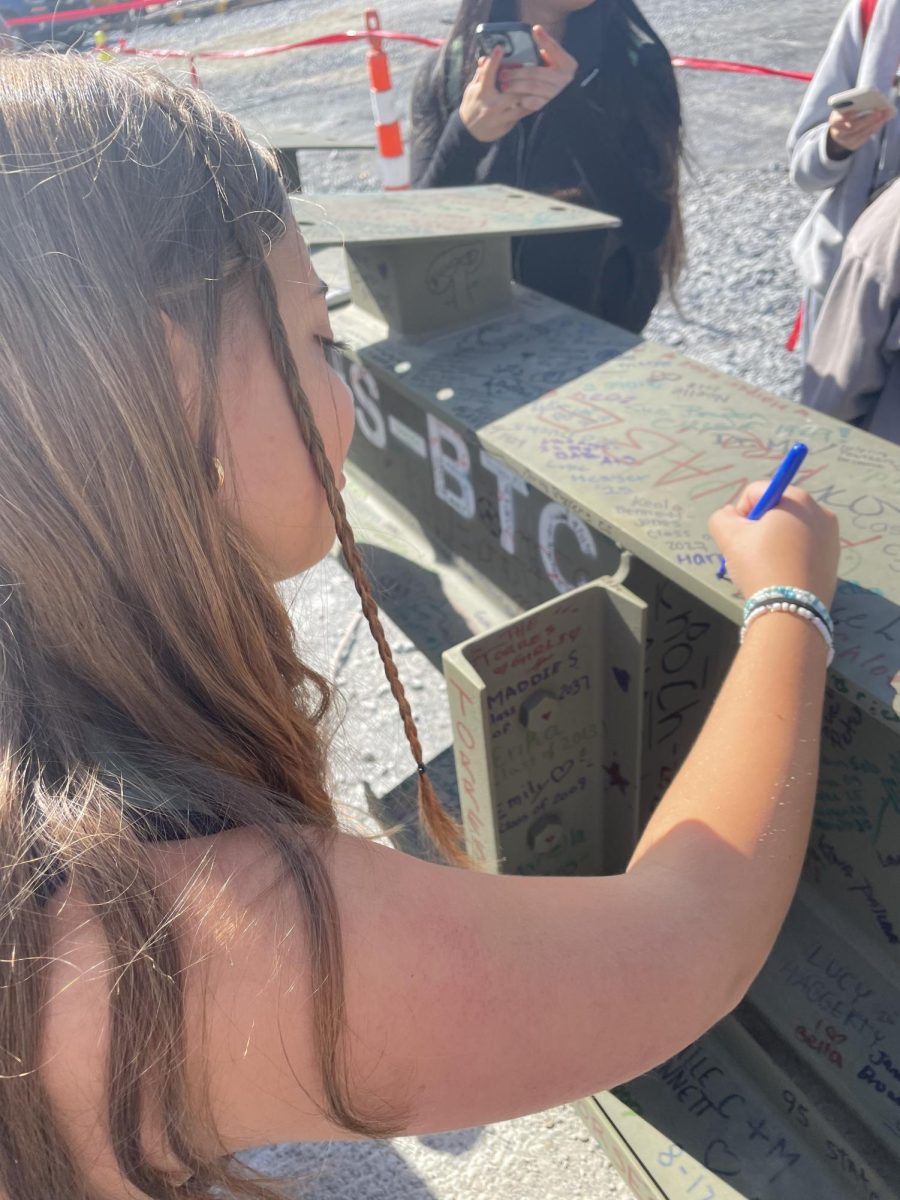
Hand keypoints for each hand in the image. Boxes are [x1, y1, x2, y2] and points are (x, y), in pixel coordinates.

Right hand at [459, 26, 576, 143]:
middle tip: (533, 69)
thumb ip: (481, 75)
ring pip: (520, 104)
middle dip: (521, 80)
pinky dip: (529, 106)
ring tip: (539, 85)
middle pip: (511, 89)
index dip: (493, 61)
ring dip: (530, 94)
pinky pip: (521, 115)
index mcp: (481, 93)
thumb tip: (485, 59)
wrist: (470, 133)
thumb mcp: (472, 89)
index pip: (487, 74)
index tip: (500, 48)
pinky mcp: (506, 126)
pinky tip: (536, 99)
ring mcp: (500, 117)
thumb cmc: (471, 106)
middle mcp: (491, 105)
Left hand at [497, 25, 577, 112]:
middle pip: (537, 72)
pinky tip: (513, 99)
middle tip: (503, 73)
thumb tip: (536, 30)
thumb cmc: (554, 78)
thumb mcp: (555, 61)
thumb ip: (547, 48)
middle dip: (518, 72)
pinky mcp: (549, 106)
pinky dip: (522, 100)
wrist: (564, 102)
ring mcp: (557, 93)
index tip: (535, 29)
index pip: (555, 49)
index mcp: (567, 64)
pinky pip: (534, 102)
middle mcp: (564, 78)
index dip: (545, 40)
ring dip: (516, 85)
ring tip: (503, 85)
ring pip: (533, 87)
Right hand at [708, 484, 839, 604]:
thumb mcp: (728, 536)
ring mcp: (831, 536)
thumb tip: (732, 515)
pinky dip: (789, 556)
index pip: (756, 492)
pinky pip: (804, 548)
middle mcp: (820, 511)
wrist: (792, 611)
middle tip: (750, 554)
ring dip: (773, 542)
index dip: (740, 514)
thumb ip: (722, 517)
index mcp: (796, 499)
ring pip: (790, 530)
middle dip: (758, 528)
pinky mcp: (834, 559)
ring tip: (766, 568)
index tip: (738, 538)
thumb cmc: (760, 566)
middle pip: (775, 510)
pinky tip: (782, 575)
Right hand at [826, 105, 891, 156]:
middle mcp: (837, 133)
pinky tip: (880, 122)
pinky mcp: (852, 146)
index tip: (856, 110)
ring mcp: (844, 141)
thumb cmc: (845, 114)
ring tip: (884, 116)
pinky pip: (864, 138)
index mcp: (834, 121)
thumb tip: (869, 100)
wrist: (839, 131)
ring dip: (873, 124)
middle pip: (852, 128)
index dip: (846, 116)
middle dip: (867, 120)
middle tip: (879, 112)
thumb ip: (852, 105)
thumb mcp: (844, 109)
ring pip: (860, 134)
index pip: (837, 120)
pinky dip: (873, 129)